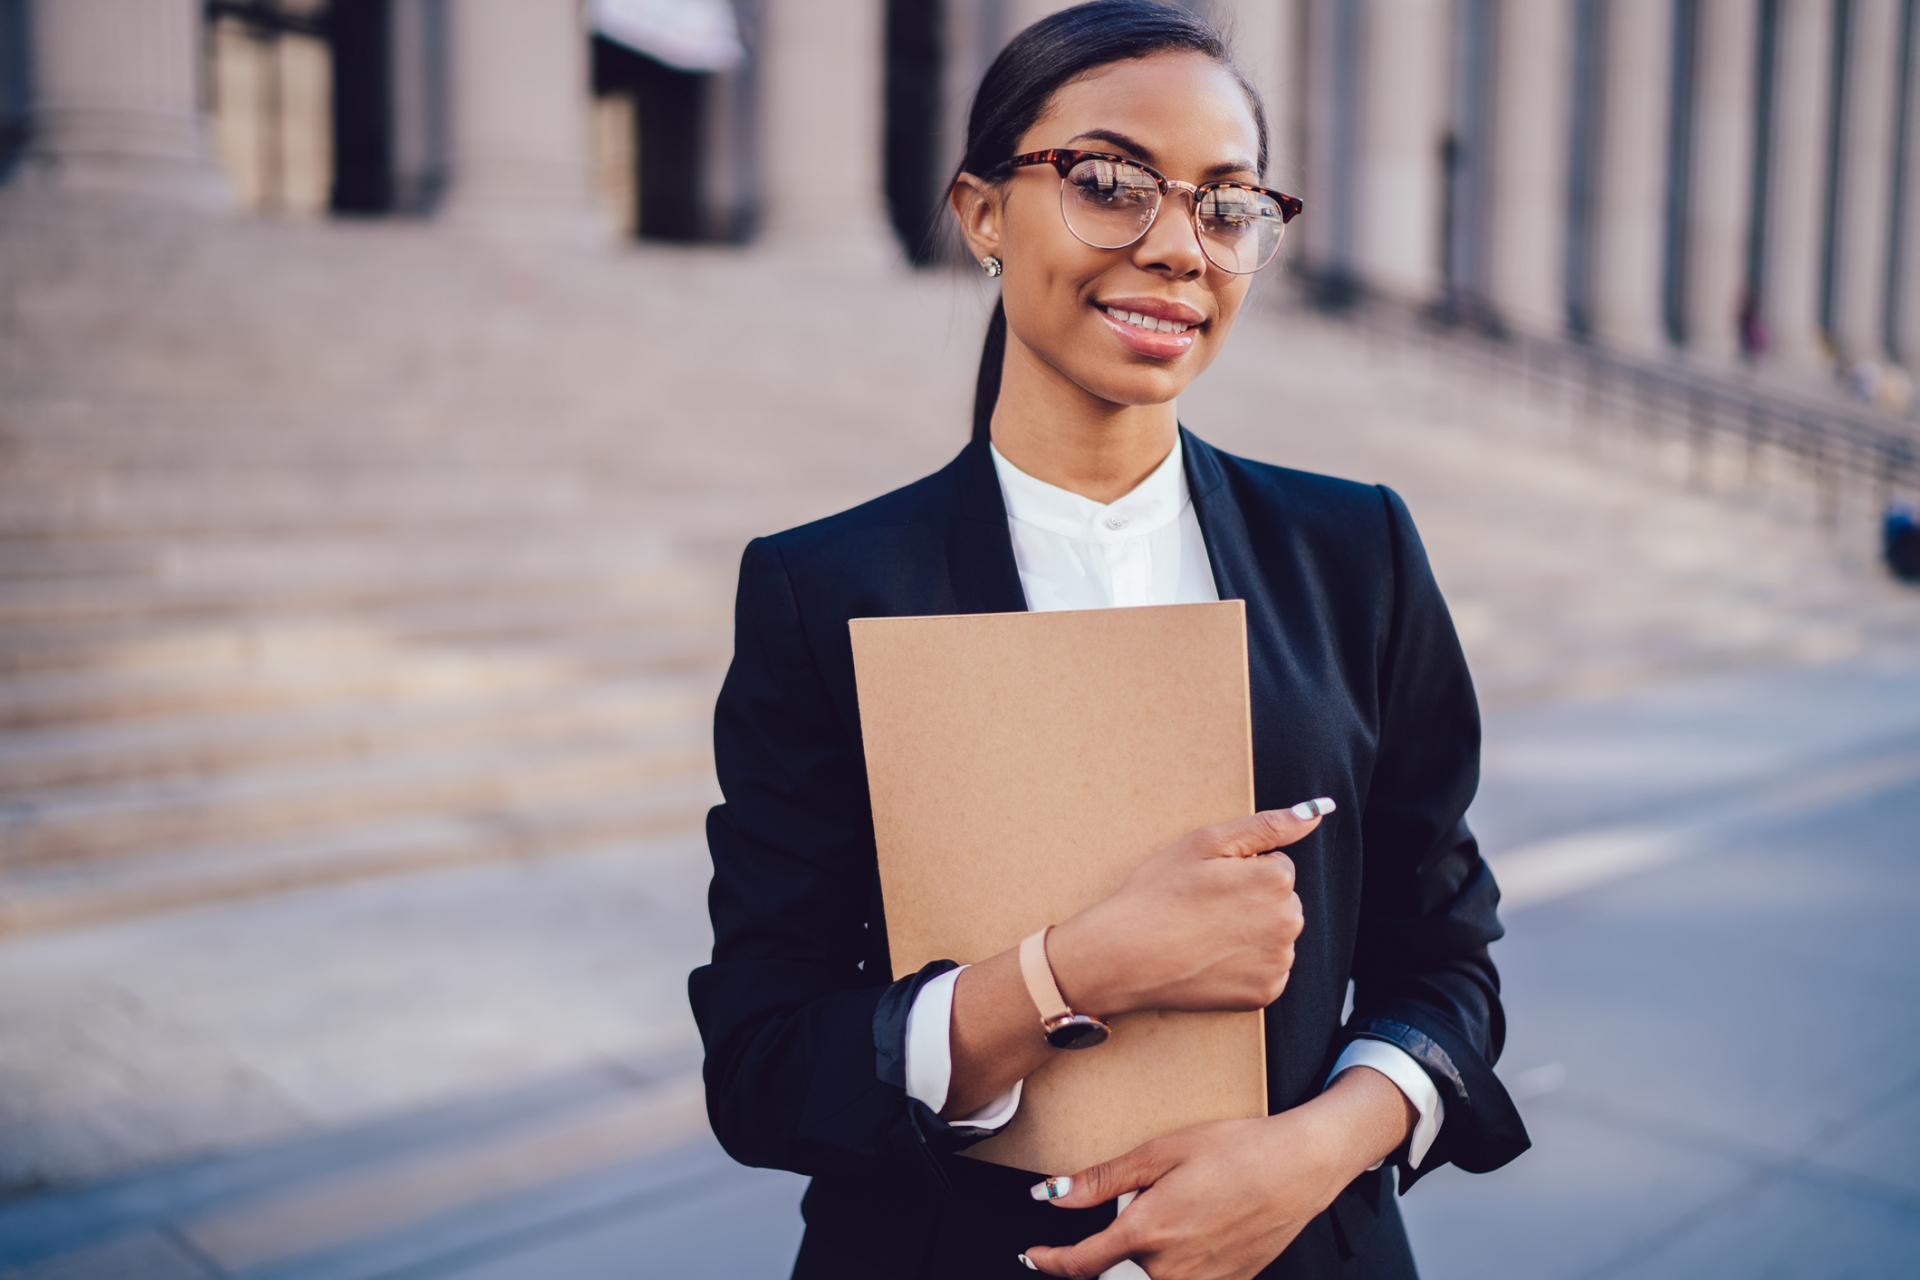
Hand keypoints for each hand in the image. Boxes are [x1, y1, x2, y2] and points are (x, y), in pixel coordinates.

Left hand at [1019, 1068, 1414, 1279]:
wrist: (1302, 1167)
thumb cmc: (1237, 1149)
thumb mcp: (1162, 1151)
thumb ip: (1102, 1180)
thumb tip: (1051, 1196)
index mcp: (1150, 1231)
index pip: (1083, 1264)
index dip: (1050, 1262)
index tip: (1033, 1257)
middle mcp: (1173, 1269)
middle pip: (1118, 1274)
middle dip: (1110, 1251)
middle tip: (1137, 1209)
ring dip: (1143, 1259)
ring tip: (1176, 1213)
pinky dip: (1175, 1264)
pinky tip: (1197, 1228)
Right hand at [1048, 804, 1322, 1018]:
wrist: (1123, 956)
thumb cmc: (1158, 894)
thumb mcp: (1206, 843)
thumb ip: (1268, 825)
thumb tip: (1320, 809)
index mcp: (1276, 880)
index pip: (1276, 866)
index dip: (1241, 871)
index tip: (1209, 884)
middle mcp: (1288, 922)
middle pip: (1281, 901)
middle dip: (1252, 901)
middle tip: (1204, 909)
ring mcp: (1278, 961)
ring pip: (1275, 935)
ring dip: (1251, 933)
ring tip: (1204, 935)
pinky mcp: (1265, 993)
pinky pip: (1267, 970)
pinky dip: (1246, 966)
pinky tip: (1212, 960)